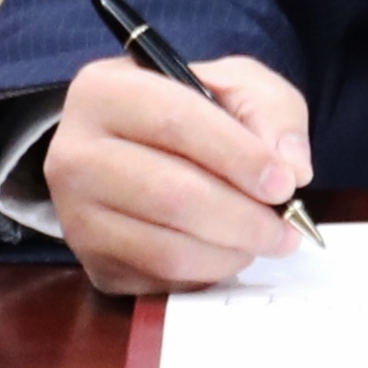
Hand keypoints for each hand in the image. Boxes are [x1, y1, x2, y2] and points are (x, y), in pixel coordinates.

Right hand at [53, 50, 311, 296]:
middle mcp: (75, 154)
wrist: (140, 149)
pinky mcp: (94, 264)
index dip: (237, 156)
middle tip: (286, 226)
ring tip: (265, 238)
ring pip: (167, 248)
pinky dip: (210, 272)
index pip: (173, 122)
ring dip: (232, 251)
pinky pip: (162, 280)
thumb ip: (272, 113)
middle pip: (170, 194)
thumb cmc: (189, 113)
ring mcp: (76, 216)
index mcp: (103, 92)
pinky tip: (229, 250)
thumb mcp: (236, 86)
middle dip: (243, 217)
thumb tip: (292, 167)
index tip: (283, 182)